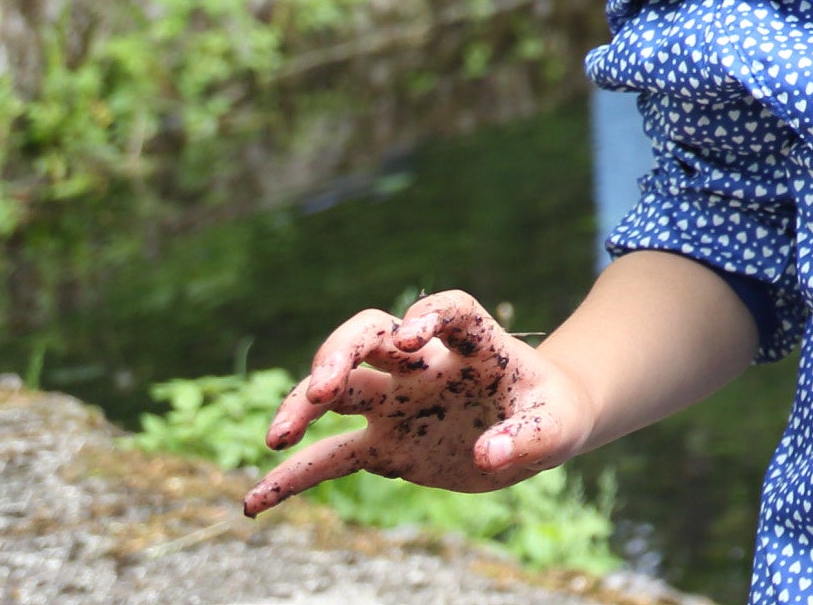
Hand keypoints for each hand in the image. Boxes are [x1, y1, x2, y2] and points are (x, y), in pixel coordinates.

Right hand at [241, 289, 590, 515]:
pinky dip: (294, 477)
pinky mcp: (383, 445)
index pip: (449, 310)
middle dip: (342, 353)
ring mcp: (399, 403)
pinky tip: (255, 502)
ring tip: (277, 437)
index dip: (429, 314)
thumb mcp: (557, 427)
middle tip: (322, 387)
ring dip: (303, 405)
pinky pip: (329, 459)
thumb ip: (526, 438)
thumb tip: (486, 455)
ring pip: (341, 390)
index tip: (412, 335)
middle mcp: (426, 367)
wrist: (536, 433)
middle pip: (373, 337)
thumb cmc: (552, 415)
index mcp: (476, 347)